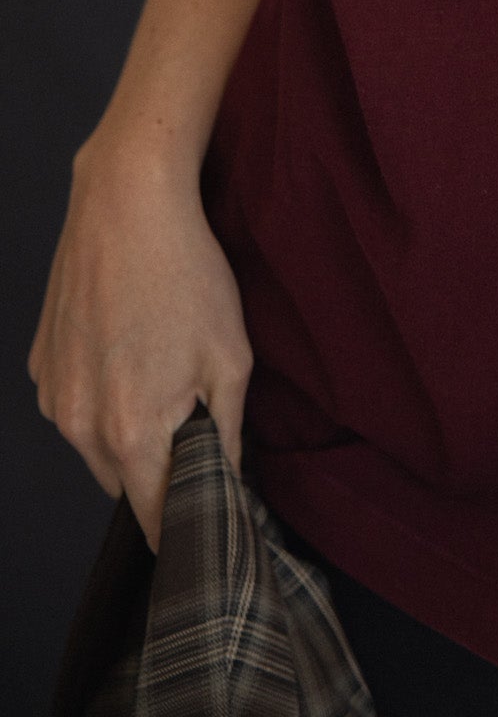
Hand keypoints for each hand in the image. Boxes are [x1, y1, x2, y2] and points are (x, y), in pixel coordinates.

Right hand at [27, 131, 252, 553]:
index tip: (208, 520)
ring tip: (161, 367)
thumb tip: (227, 485)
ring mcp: (51, 394)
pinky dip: (100, 395)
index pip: (155, 515)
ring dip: (126, 429)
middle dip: (158, 468)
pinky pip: (74, 405)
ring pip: (95, 444)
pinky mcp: (39, 364)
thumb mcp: (230, 359)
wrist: (126, 203)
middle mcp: (77, 425)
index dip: (184, 522)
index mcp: (129, 433)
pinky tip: (129, 346)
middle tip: (195, 420)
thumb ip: (225, 436)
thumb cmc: (186, 275)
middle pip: (123, 481)